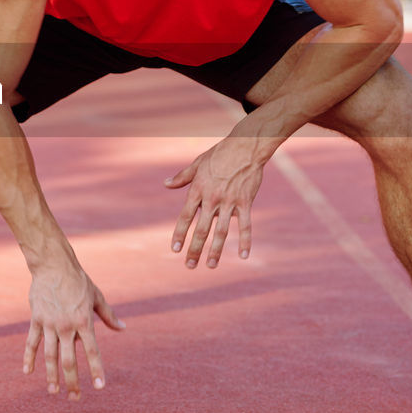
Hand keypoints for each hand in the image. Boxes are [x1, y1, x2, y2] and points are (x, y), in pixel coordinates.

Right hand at [23, 263, 124, 399]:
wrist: (53, 265)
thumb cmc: (78, 281)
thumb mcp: (97, 297)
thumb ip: (108, 316)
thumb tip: (122, 329)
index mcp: (84, 321)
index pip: (92, 351)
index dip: (96, 370)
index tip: (99, 387)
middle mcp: (67, 326)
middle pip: (69, 360)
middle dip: (72, 381)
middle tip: (75, 398)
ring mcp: (50, 324)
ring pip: (50, 355)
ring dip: (52, 375)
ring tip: (53, 392)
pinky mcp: (36, 319)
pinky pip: (31, 342)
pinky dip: (29, 358)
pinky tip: (28, 372)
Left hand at [165, 138, 265, 268]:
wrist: (245, 146)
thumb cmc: (219, 154)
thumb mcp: (197, 164)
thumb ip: (182, 177)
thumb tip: (165, 184)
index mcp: (198, 190)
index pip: (185, 216)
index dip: (180, 234)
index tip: (175, 249)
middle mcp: (211, 198)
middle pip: (201, 229)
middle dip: (194, 249)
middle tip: (189, 265)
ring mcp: (229, 202)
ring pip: (221, 232)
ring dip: (215, 250)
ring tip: (210, 265)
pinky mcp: (245, 202)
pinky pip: (245, 225)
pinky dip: (245, 241)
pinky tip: (244, 256)